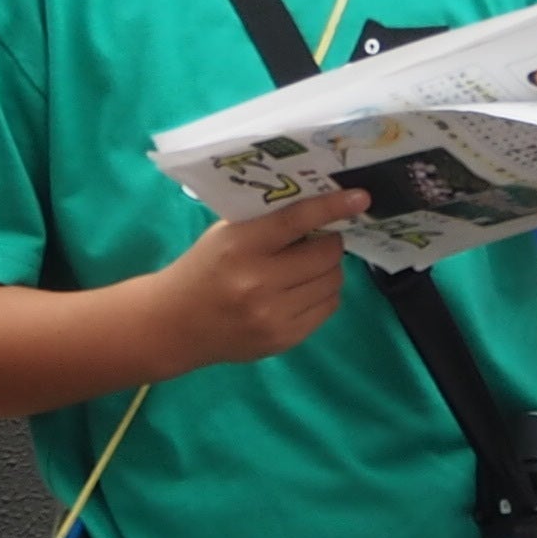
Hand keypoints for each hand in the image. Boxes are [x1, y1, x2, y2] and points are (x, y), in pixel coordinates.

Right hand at [145, 186, 371, 373]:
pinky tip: (305, 289)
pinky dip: (324, 293)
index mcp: (241, 246)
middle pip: (325, 254)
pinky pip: (328, 308)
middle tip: (321, 238)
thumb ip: (267, 222)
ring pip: (332, 282)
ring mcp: (273, 315)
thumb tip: (322, 209)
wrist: (176, 324)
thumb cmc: (204, 269)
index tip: (360, 198)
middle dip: (331, 242)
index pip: (297, 220)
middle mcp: (259, 282)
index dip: (333, 207)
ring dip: (330, 268)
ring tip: (311, 265)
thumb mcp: (226, 235)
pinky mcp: (284, 339)